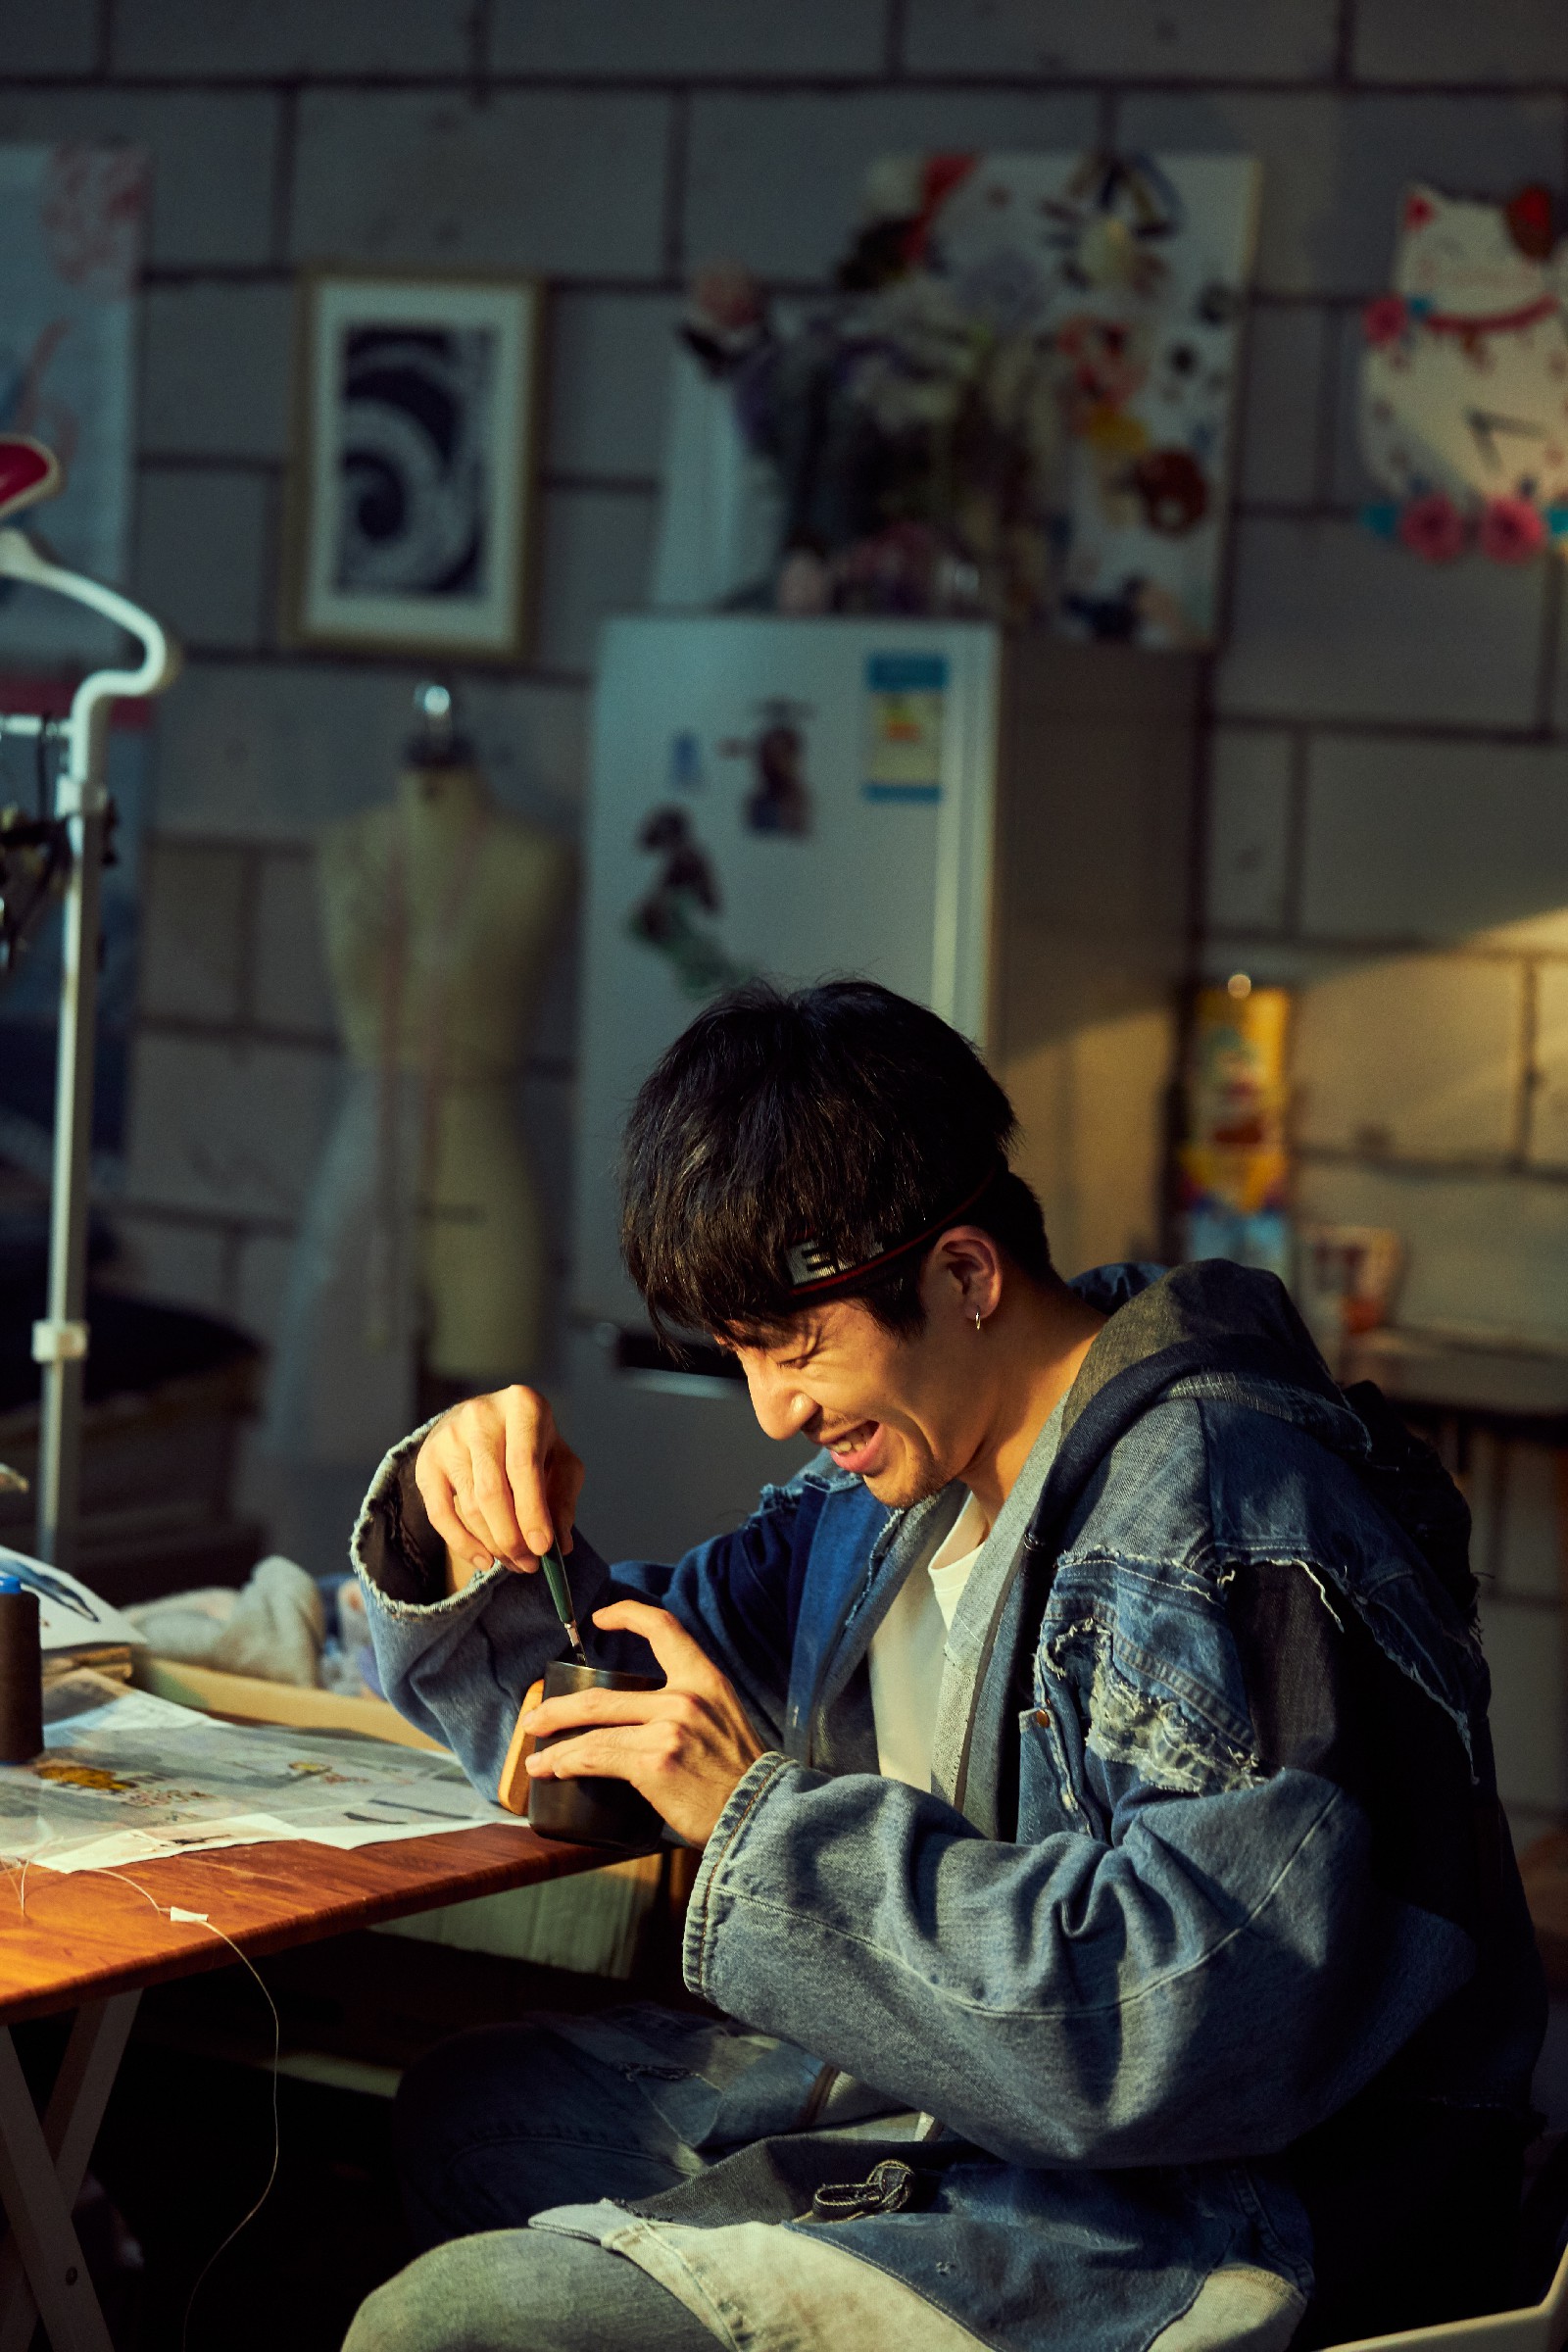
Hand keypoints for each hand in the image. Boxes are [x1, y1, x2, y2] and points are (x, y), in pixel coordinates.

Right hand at [415, 1386, 584, 1591]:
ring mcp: (448, 1437)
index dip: (532, 1511)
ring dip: (494, 1544)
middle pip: (492, 1490)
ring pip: (470, 1505)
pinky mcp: (426, 1460)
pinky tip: (484, 1560)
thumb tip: (561, 1545)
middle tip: (529, 1565)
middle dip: (512, 1537)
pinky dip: (462, 1543)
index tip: (543, 1548)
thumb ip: (562, 1498)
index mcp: (522, 1405)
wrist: (486, 1421)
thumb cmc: (532, 1444)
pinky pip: (439, 1513)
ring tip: (515, 1563)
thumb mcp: (560, 1460)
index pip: (523, 1466)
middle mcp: (480, 1415)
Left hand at [523, 1601, 765, 1845]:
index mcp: (705, 1679)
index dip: (628, 1616)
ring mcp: (669, 1729)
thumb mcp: (721, 1721)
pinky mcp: (655, 1763)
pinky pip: (597, 1758)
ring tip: (537, 1758)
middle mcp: (685, 1697)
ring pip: (593, 1730)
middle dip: (558, 1710)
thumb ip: (685, 1709)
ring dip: (556, 1747)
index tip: (600, 1618)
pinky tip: (556, 1770)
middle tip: (536, 1719)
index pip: (665, 1628)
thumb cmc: (738, 1777)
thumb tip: (637, 1720)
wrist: (762, 1814)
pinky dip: (569, 1764)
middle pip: (602, 1695)